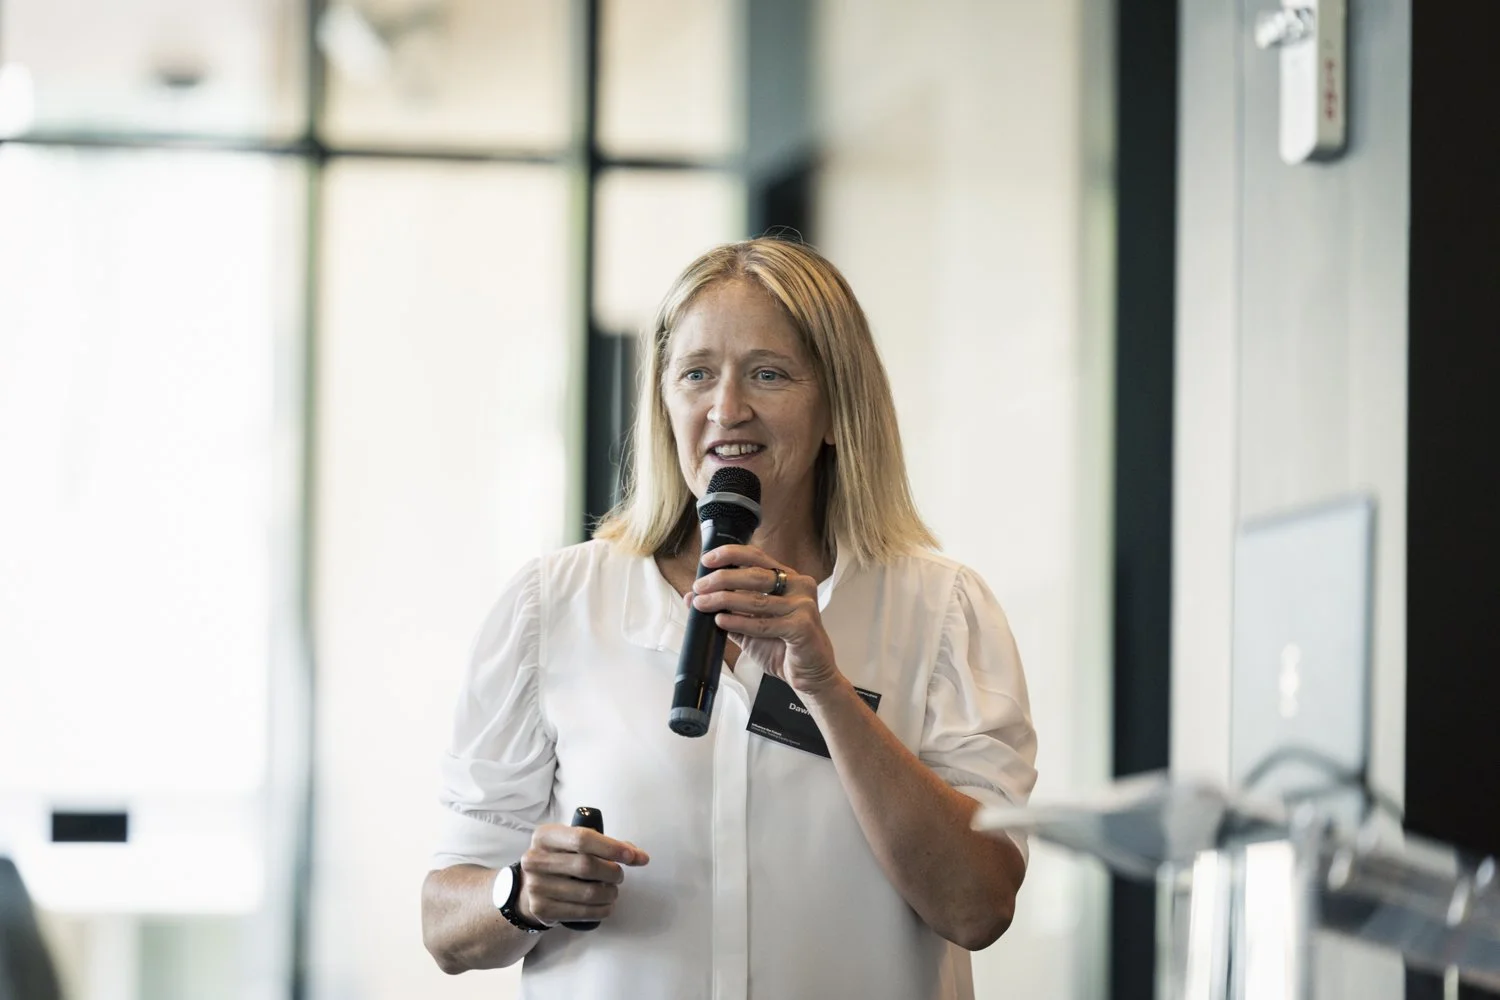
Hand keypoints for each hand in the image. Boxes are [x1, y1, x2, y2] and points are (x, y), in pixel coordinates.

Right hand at [517, 824, 649, 926]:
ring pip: (588, 892)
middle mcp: (535, 859)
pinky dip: (602, 910)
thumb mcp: (573, 844)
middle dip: (612, 872)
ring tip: (612, 891)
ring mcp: (536, 886)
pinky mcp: (541, 910)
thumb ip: (605, 845)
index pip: (583, 838)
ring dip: (610, 893)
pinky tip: (605, 905)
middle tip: (619, 875)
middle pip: (587, 866)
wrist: (529, 887)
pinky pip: (582, 912)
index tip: (631, 856)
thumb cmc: (561, 860)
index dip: (611, 847)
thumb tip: (640, 857)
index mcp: (545, 836)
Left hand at [690, 544, 842, 695]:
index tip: (706, 560)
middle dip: (721, 579)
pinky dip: (739, 622)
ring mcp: (803, 605)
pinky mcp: (803, 626)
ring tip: (701, 604)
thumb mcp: (751, 625)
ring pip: (756, 599)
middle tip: (698, 587)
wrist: (809, 675)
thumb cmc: (783, 647)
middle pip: (754, 575)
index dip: (730, 555)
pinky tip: (721, 620)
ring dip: (723, 600)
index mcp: (789, 579)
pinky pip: (763, 623)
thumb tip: (692, 597)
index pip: (757, 557)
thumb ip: (727, 610)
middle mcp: (799, 586)